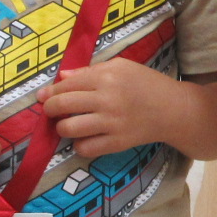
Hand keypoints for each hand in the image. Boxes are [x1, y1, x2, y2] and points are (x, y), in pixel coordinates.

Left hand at [40, 60, 184, 158]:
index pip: (66, 85)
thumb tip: (61, 78)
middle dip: (49, 109)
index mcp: (106, 77)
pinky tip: (84, 139)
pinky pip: (86, 148)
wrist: (173, 110)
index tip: (42, 97)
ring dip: (62, 128)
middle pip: (62, 106)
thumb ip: (90, 71)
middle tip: (50, 111)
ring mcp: (112, 123)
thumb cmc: (146, 83)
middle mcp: (106, 100)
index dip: (50, 92)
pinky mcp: (117, 143)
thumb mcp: (121, 67)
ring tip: (68, 125)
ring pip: (69, 129)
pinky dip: (79, 145)